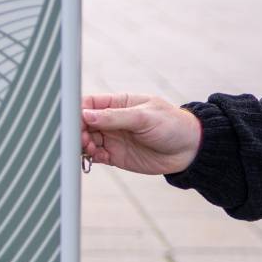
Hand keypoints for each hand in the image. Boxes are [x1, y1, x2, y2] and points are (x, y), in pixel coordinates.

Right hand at [81, 93, 201, 174]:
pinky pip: (95, 156)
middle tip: (81, 138)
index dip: (76, 110)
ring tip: (91, 148)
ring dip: (82, 145)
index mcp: (118, 103)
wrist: (189, 149)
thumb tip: (86, 115)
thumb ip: (115, 117)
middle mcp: (111, 120)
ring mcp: (112, 138)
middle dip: (76, 130)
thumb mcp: (144, 117)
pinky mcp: (115, 155)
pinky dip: (92, 157)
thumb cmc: (172, 125)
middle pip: (82, 123)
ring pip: (85, 140)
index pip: (88, 103)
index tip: (72, 120)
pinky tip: (99, 157)